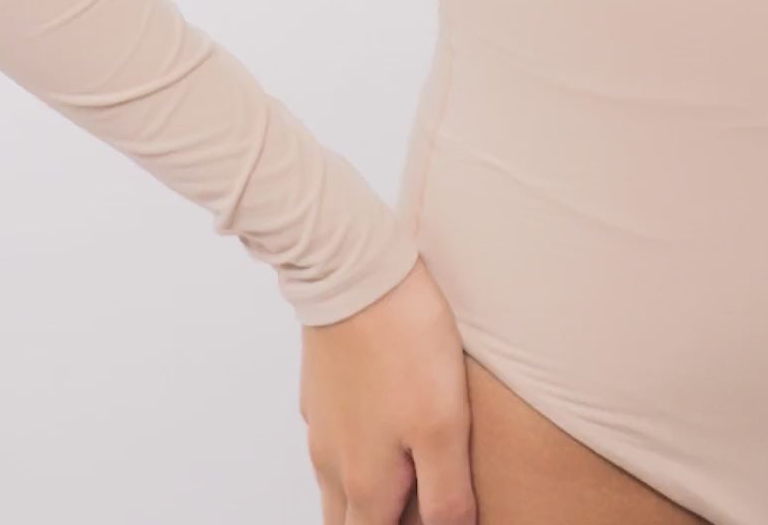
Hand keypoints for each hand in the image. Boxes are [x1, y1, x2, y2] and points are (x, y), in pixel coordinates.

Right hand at [299, 257, 477, 523]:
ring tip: (401, 480)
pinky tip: (380, 423)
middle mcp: (334, 462)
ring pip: (336, 483)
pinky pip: (333, 435)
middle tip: (408, 507)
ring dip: (362, 494)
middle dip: (373, 524)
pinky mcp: (321, 386)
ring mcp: (322, 422)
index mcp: (366, 484)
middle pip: (346, 523)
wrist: (355, 269)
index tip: (424, 518)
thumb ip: (446, 495)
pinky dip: (354, 448)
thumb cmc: (404, 343)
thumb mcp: (444, 426)